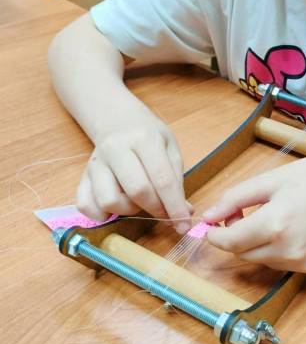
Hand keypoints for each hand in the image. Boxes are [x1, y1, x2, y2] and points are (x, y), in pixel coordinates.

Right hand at [76, 116, 192, 232]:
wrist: (117, 119)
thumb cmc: (148, 135)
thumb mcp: (170, 147)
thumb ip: (176, 180)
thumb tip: (184, 213)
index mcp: (144, 138)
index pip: (162, 179)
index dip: (175, 206)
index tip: (184, 224)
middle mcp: (116, 149)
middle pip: (136, 190)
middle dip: (155, 208)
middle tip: (163, 210)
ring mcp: (96, 163)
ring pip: (109, 201)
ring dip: (128, 210)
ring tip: (137, 200)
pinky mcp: (82, 176)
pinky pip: (85, 205)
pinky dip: (101, 214)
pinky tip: (116, 206)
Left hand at [201, 155, 305, 273]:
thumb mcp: (274, 179)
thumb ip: (236, 198)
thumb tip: (207, 216)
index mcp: (275, 224)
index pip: (229, 242)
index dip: (214, 234)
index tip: (211, 224)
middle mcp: (288, 250)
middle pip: (243, 254)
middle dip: (235, 237)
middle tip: (241, 214)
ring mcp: (302, 264)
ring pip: (262, 260)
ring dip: (256, 244)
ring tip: (272, 217)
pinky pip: (283, 264)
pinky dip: (278, 250)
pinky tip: (292, 229)